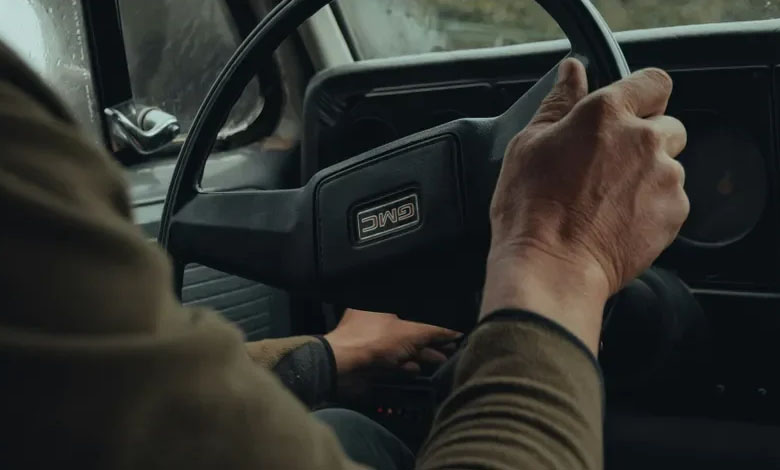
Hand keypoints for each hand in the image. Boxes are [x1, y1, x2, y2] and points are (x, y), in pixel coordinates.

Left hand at [324, 308, 460, 376]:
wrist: (343, 368)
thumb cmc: (375, 341)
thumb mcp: (410, 333)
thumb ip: (434, 332)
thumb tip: (457, 331)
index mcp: (379, 306)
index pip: (411, 311)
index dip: (430, 320)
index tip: (448, 330)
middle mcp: (374, 322)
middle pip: (408, 330)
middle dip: (429, 340)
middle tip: (452, 346)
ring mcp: (372, 344)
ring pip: (402, 348)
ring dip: (421, 355)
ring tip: (442, 359)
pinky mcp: (370, 362)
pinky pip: (393, 363)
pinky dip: (406, 366)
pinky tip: (418, 369)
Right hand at [482, 58, 687, 352]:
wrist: (552, 267)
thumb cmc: (531, 209)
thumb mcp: (529, 144)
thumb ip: (559, 102)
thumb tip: (572, 72)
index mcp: (606, 114)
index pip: (653, 82)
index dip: (642, 96)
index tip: (630, 111)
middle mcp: (644, 139)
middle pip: (667, 126)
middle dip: (644, 141)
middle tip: (608, 167)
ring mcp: (665, 177)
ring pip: (670, 166)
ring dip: (648, 176)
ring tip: (607, 201)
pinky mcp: (675, 213)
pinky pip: (672, 200)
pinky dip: (652, 207)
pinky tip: (617, 220)